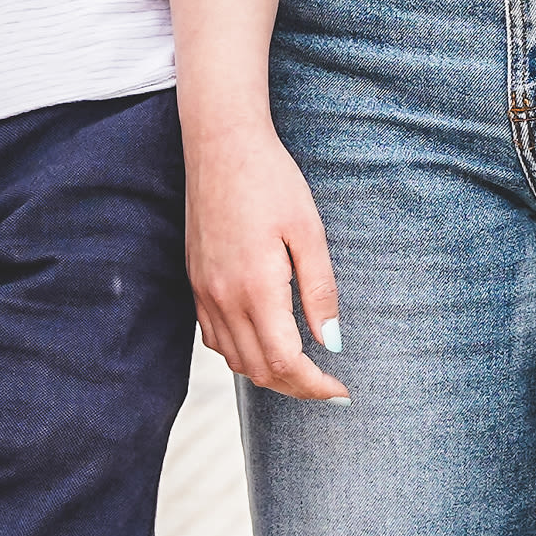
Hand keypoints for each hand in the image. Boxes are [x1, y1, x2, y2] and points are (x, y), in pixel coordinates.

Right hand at [185, 119, 347, 399]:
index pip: (284, 362)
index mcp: (255, 288)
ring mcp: (203, 292)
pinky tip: (264, 341)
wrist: (221, 144)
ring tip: (302, 369)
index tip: (341, 391)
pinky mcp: (194, 282)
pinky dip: (241, 353)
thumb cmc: (272, 180)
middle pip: (258, 370)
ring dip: (268, 373)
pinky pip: (214, 338)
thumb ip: (319, 290)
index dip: (314, 385)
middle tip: (328, 386)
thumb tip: (331, 343)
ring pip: (234, 360)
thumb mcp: (309, 230)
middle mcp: (222, 298)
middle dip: (296, 387)